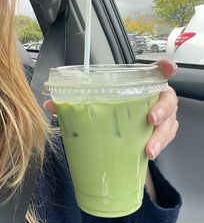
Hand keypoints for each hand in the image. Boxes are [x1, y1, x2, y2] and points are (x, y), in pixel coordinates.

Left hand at [44, 59, 178, 159]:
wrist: (121, 130)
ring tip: (148, 149)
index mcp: (139, 86)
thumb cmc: (110, 112)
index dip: (165, 68)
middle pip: (168, 99)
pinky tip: (149, 154)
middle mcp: (153, 98)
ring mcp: (161, 116)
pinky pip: (167, 138)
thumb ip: (74, 103)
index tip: (168, 68)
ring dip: (161, 135)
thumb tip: (51, 104)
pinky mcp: (161, 133)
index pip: (156, 72)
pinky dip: (161, 146)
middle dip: (163, 109)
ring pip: (170, 122)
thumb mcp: (95, 105)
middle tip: (151, 119)